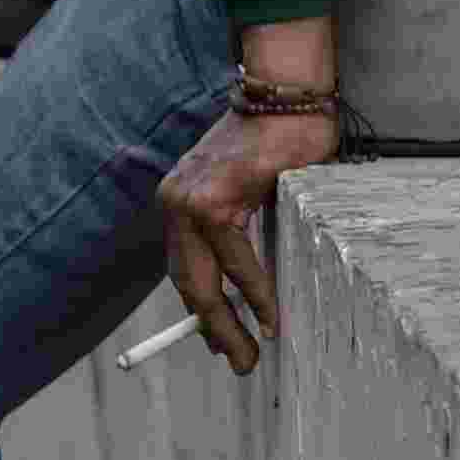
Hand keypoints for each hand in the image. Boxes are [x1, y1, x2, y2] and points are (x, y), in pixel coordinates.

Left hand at [159, 48, 343, 371]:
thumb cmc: (276, 146)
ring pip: (206, 279)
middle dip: (212, 330)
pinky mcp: (218, 198)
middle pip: (186, 283)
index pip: (181, 269)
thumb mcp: (246, 194)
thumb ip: (235, 233)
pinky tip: (268, 317)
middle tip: (238, 362)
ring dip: (232, 323)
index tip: (218, 343)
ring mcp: (191, 200)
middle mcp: (175, 203)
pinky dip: (255, 292)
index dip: (199, 312)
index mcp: (177, 203)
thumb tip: (237, 294)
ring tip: (252, 352)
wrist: (285, 97)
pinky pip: (237, 259)